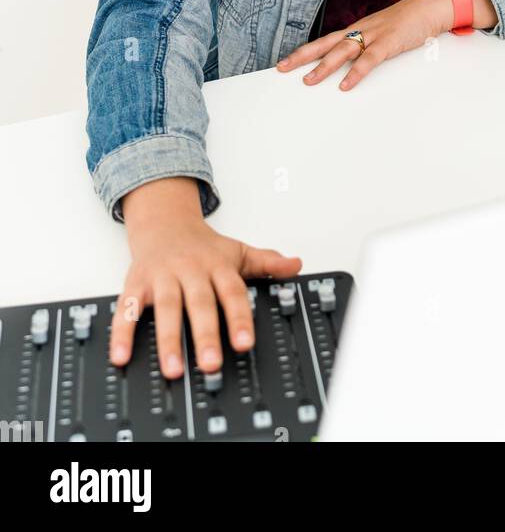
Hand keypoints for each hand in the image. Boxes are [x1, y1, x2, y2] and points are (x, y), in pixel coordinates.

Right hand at [110, 208, 301, 379]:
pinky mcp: (137, 283)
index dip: (239, 318)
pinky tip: (122, 355)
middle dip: (205, 334)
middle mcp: (190, 270)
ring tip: (173, 368)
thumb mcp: (237, 251)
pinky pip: (128, 308)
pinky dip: (123, 332)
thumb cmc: (202, 246)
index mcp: (217, 266)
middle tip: (211, 364)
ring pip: (166, 307)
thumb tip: (296, 265)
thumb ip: (267, 262)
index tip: (244, 344)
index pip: (232, 292)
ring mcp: (162, 276)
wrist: (165, 222)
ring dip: (168, 339)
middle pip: (199, 303)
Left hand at [276, 0, 456, 91]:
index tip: (286, 62)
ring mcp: (374, 35)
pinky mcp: (389, 43)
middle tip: (282, 68)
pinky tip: (346, 85)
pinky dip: (356, 73)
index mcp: (358, 29)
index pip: (325, 40)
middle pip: (326, 43)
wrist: (430, 7)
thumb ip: (369, 46)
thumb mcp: (383, 32)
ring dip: (324, 66)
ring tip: (308, 81)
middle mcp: (361, 30)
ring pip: (343, 51)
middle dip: (302, 56)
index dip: (305, 51)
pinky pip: (369, 60)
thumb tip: (354, 65)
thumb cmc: (409, 20)